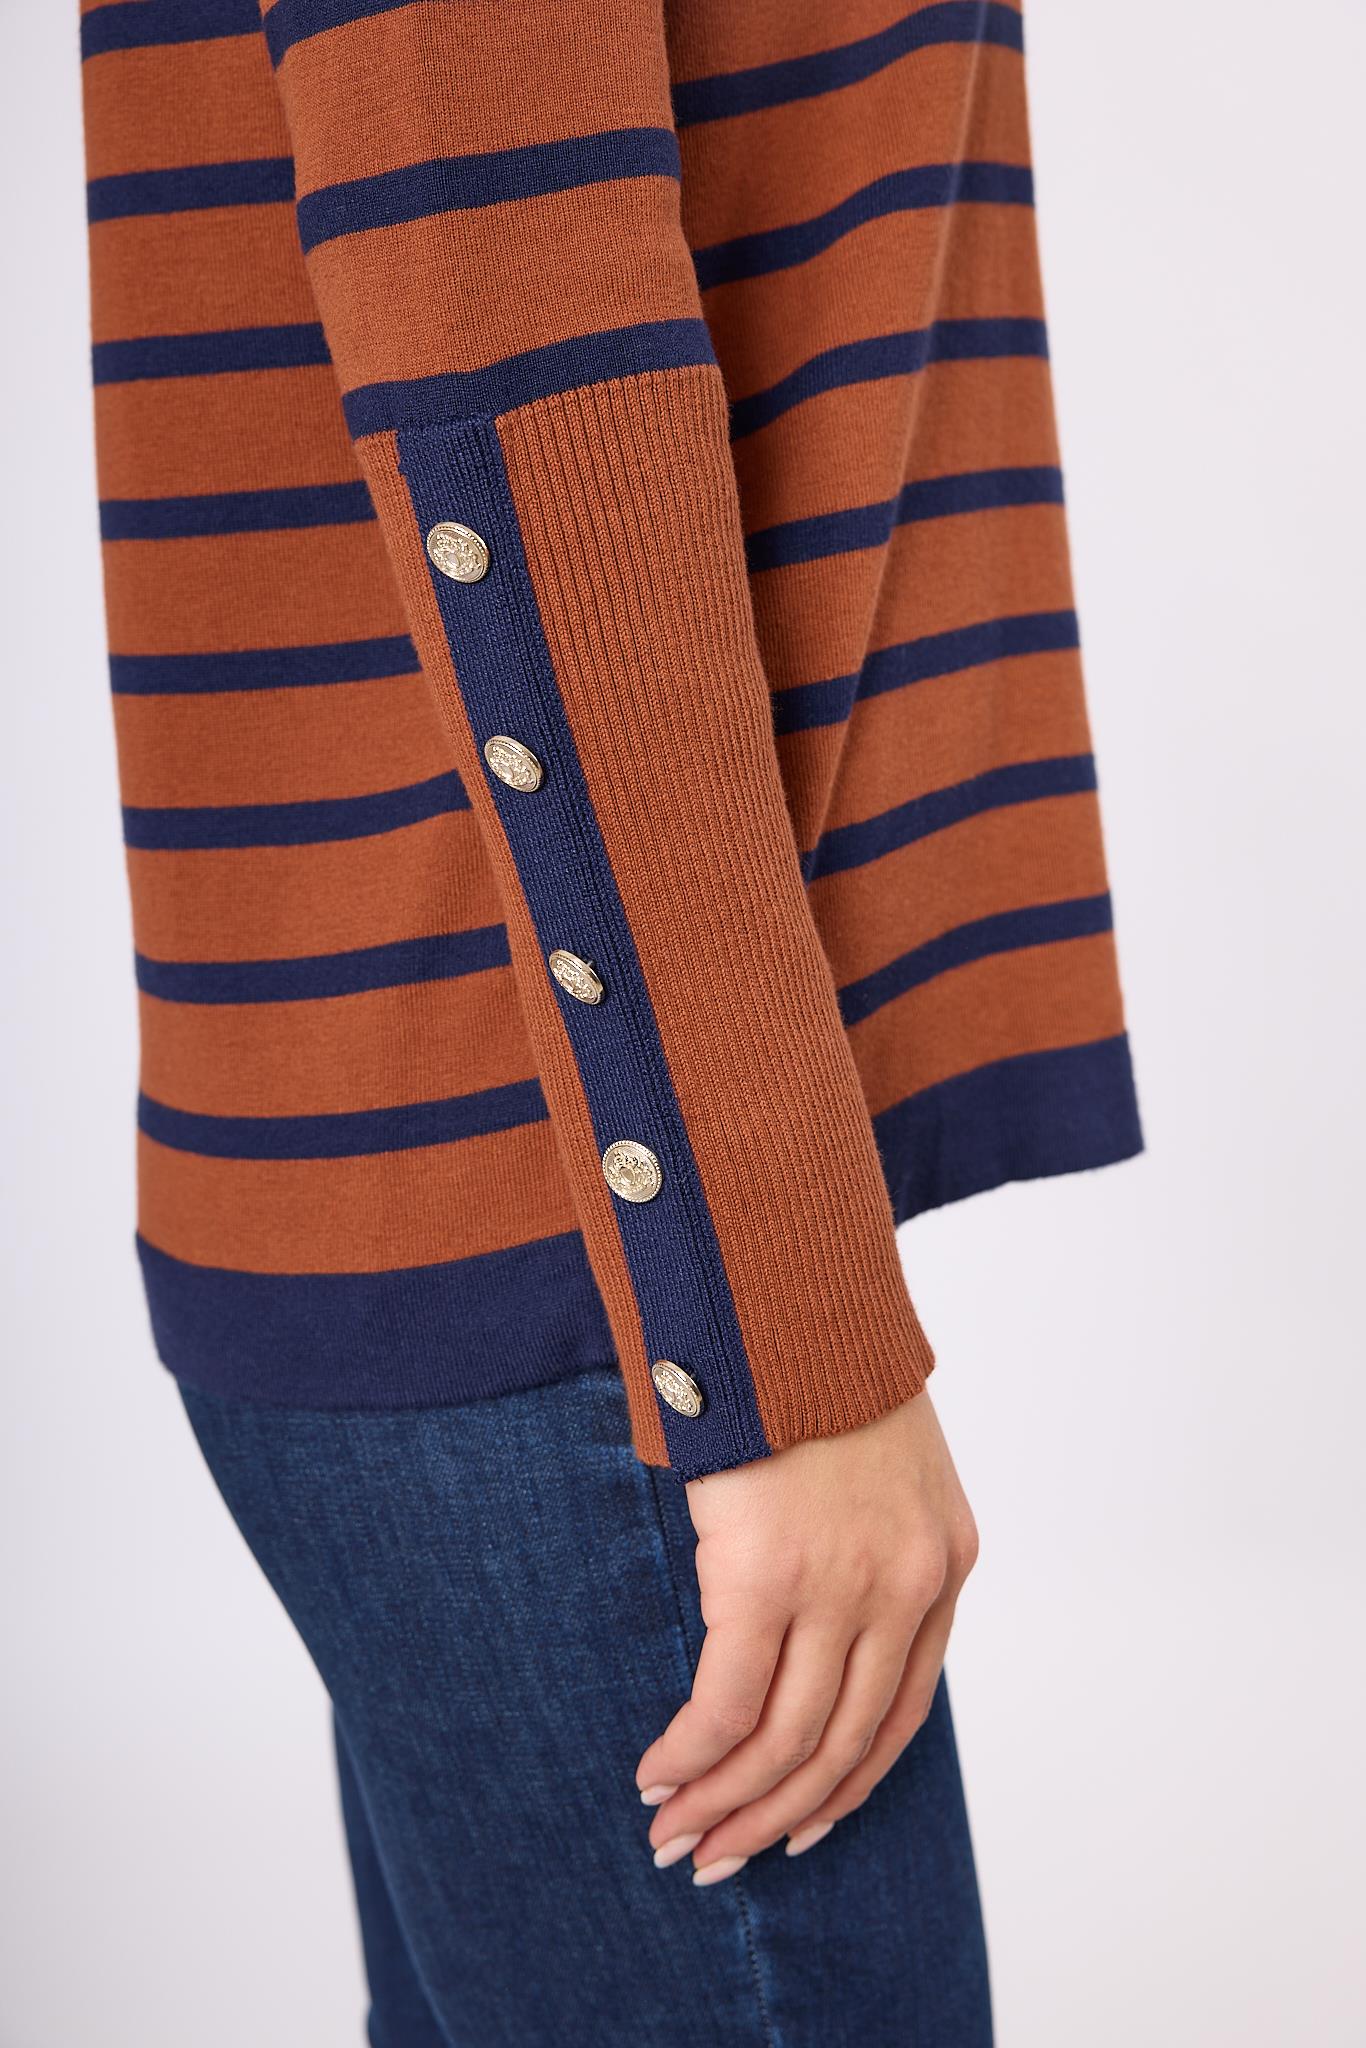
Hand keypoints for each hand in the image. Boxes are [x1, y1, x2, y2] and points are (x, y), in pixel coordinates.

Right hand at [635, 1389, 976, 1882]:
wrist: (787, 1295)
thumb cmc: (815, 1365)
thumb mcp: (880, 1460)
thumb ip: (867, 1541)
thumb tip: (810, 1619)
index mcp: (945, 1565)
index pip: (901, 1714)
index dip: (844, 1784)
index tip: (797, 1827)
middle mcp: (907, 1588)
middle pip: (842, 1746)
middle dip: (773, 1818)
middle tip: (716, 1859)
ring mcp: (842, 1588)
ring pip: (785, 1742)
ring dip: (724, 1803)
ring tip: (674, 1836)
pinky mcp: (766, 1577)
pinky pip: (724, 1703)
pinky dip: (689, 1754)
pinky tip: (656, 1775)